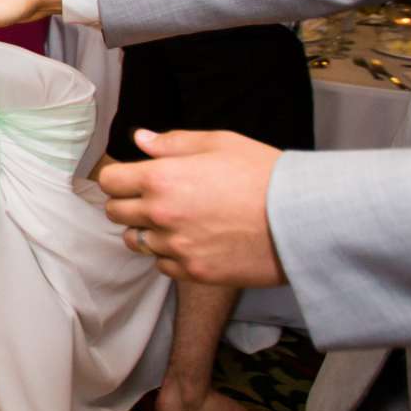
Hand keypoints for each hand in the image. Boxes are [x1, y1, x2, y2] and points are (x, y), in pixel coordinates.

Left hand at [96, 130, 287, 286]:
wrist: (301, 218)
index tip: (132, 178)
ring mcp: (176, 247)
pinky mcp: (193, 272)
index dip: (119, 177)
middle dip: (128, 203)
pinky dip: (171, 255)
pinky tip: (193, 241)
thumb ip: (173, 142)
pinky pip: (162, 265)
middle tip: (155, 198)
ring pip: (137, 242)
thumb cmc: (264, 175)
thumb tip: (140, 139)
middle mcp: (161, 215)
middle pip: (115, 213)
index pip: (109, 181)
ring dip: (148, 231)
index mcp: (162, 178)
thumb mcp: (220, 143)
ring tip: (176, 221)